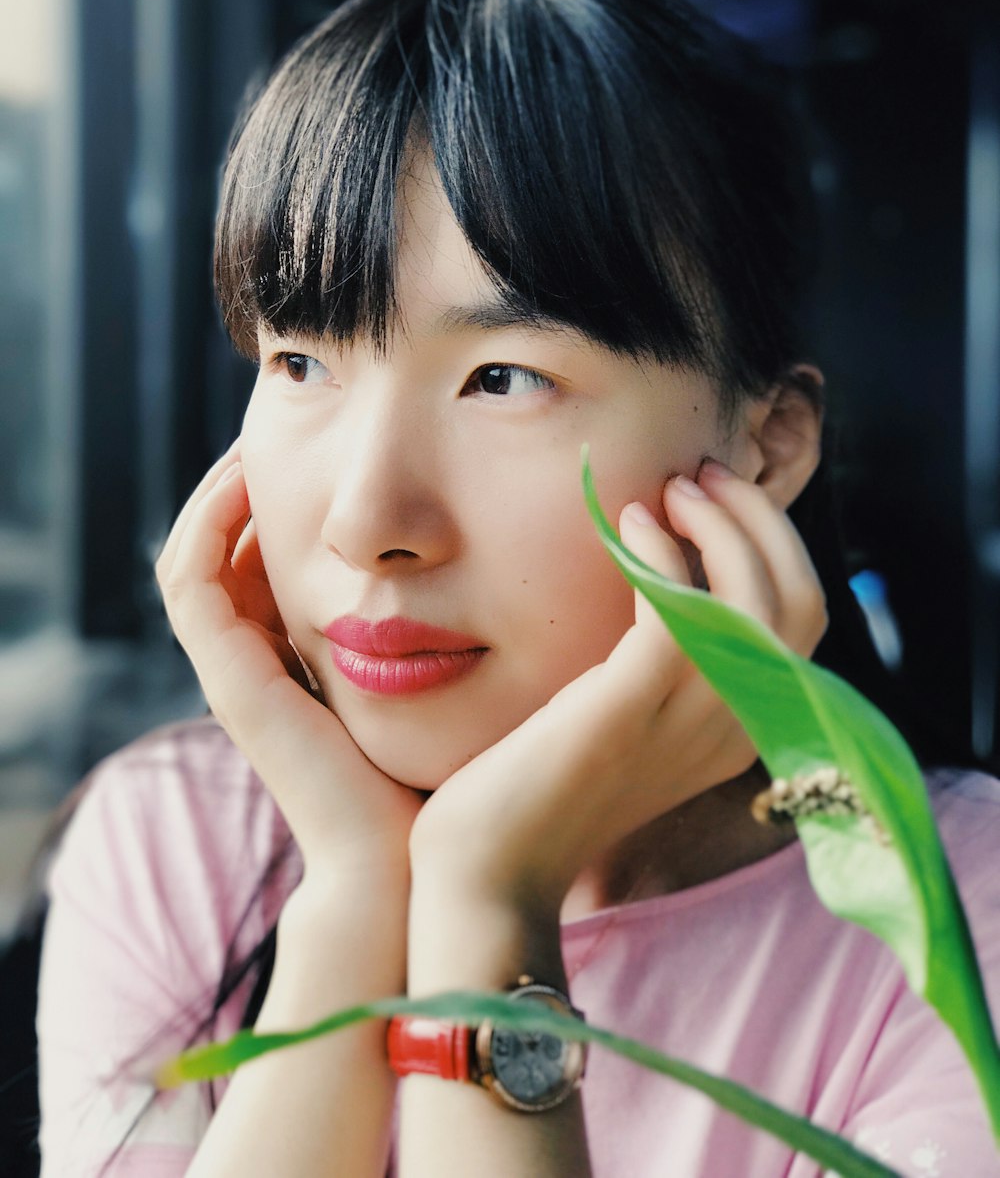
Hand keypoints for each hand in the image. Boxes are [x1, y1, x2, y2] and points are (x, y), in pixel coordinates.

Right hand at [155, 445, 422, 874]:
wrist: (404, 865)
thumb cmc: (437, 781)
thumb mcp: (438, 688)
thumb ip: (440, 637)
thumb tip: (482, 569)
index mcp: (297, 669)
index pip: (262, 571)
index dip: (275, 511)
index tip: (315, 459)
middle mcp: (257, 671)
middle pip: (224, 561)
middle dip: (242, 495)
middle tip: (271, 437)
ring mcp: (236, 679)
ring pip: (195, 563)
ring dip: (216, 498)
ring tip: (252, 445)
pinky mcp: (232, 685)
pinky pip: (192, 585)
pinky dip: (208, 527)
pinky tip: (246, 479)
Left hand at [408, 458, 827, 914]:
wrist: (489, 869)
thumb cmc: (545, 786)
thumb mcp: (630, 722)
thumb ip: (666, 667)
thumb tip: (670, 576)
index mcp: (742, 728)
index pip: (803, 618)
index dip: (772, 544)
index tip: (716, 498)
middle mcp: (736, 726)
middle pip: (800, 599)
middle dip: (759, 520)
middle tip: (698, 477)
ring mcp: (690, 720)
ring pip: (755, 596)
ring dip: (719, 524)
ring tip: (669, 490)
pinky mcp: (632, 706)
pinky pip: (677, 607)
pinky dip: (661, 550)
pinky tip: (628, 523)